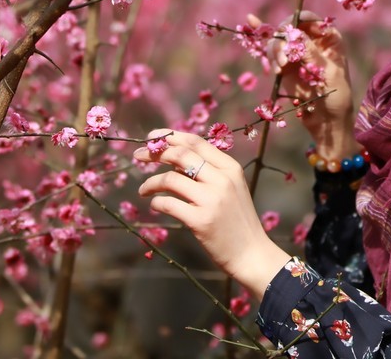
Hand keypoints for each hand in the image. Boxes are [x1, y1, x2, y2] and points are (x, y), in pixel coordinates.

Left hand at [135, 130, 289, 300]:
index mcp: (231, 168)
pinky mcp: (200, 221)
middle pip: (180, 155)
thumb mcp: (231, 188)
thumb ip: (209, 171)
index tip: (152, 138)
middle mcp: (222, 180)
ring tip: (143, 190)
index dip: (170, 136)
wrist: (252, 253)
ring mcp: (211, 200)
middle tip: (138, 156)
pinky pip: (168, 204)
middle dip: (154, 153)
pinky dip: (156, 202)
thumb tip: (175, 158)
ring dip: (150, 182)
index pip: (196, 142)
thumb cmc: (238, 220)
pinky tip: (155, 205)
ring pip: (170, 179)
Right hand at [249, 11, 357, 157]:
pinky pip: (272, 52)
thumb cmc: (337, 95)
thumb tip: (294, 34)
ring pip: (278, 41)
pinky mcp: (286, 65)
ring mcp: (297, 52)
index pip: (309, 19)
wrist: (327, 120)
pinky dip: (268, 52)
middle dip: (282, 39)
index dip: (296, 21)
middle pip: (289, 27)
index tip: (286, 31)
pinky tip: (263, 45)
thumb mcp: (328, 73)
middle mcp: (311, 41)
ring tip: (280, 69)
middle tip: (283, 59)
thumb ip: (311, 53)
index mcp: (328, 38)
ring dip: (275, 51)